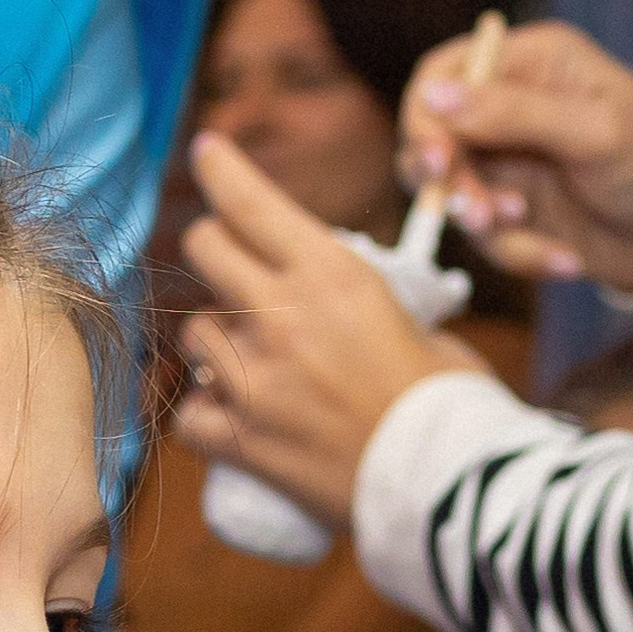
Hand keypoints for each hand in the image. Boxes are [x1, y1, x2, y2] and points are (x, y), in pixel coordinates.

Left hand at [170, 132, 480, 531]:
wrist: (444, 481)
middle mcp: (280, 316)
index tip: (206, 151)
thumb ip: (349, 295)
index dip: (220, 169)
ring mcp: (253, 379)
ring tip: (250, 362)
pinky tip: (229, 418)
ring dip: (213, 341)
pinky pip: (188, 413)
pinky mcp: (240, 440)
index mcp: (328, 273)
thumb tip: (321, 289)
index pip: (249, 201)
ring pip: (192, 332)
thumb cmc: (444, 396)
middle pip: (202, 248)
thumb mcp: (406, 315)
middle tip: (232, 272)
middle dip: (213, 251)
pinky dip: (204, 415)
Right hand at [398, 21, 632, 291]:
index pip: (442, 76)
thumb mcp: (593, 132)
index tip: (437, 164)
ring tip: (532, 229)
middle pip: (433, 140)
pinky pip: (487, 241)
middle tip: (481, 214)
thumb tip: (435, 96)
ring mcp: (509, 163)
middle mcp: (509, 108)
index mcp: (530, 64)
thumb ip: (513, 113)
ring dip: (487, 227)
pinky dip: (522, 255)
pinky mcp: (514, 213)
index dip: (426, 120)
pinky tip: (569, 260)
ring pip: (454, 197)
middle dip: (452, 184)